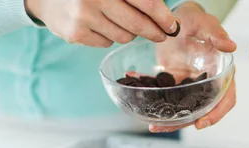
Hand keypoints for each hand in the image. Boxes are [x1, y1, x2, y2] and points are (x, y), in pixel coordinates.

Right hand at [25, 0, 178, 46]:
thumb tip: (165, 15)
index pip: (146, 2)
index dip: (163, 17)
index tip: (173, 26)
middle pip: (137, 24)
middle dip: (154, 32)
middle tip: (162, 35)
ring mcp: (83, 16)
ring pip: (124, 36)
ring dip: (129, 32)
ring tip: (120, 22)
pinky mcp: (76, 33)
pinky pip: (107, 42)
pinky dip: (109, 37)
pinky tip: (100, 25)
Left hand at [149, 2, 236, 132]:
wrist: (179, 17)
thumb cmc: (197, 19)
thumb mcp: (206, 25)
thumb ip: (217, 35)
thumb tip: (231, 47)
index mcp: (222, 74)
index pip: (226, 99)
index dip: (216, 113)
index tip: (201, 123)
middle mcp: (208, 84)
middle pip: (202, 109)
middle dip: (186, 121)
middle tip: (167, 126)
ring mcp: (191, 86)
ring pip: (184, 108)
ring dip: (169, 118)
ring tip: (152, 124)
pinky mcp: (175, 83)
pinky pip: (166, 96)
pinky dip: (153, 98)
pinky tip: (137, 94)